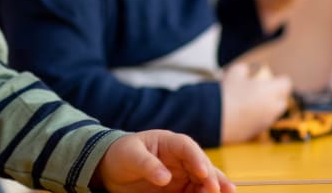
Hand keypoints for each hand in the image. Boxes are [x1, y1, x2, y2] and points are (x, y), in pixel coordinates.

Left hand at [94, 131, 233, 192]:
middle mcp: (182, 158)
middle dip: (212, 177)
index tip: (204, 173)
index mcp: (170, 142)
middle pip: (202, 166)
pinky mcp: (181, 190)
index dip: (198, 159)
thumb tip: (165, 177)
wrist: (114, 169)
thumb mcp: (131, 155)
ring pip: (204, 182)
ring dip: (212, 189)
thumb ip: (147, 164)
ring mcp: (183, 175)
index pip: (187, 147)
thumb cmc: (123, 154)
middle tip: (217, 190)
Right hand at [220, 62, 290, 143]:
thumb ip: (245, 70)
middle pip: (282, 101)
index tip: (270, 79)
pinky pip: (261, 123)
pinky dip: (256, 119)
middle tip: (260, 91)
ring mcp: (266, 122)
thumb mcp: (235, 72)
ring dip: (265, 108)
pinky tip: (242, 114)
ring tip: (249, 103)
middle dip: (275, 96)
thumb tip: (247, 71)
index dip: (279, 80)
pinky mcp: (257, 133)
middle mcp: (273, 108)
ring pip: (272, 114)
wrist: (215, 118)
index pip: (286, 83)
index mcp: (272, 91)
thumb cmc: (228, 92)